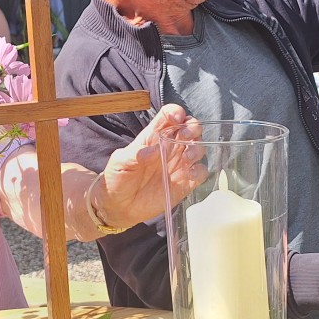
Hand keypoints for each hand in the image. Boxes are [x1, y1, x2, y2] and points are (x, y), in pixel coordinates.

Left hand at [92, 105, 205, 229]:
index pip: (169, 116)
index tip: (177, 118)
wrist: (119, 206)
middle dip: (193, 128)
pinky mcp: (184, 183)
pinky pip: (200, 172)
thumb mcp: (120, 163)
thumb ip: (135, 155)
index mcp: (153, 136)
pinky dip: (200, 171)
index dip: (176, 112)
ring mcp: (179, 164)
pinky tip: (190, 174)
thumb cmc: (117, 179)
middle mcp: (170, 147)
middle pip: (190, 128)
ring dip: (197, 149)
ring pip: (198, 147)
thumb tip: (153, 150)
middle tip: (185, 136)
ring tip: (186, 157)